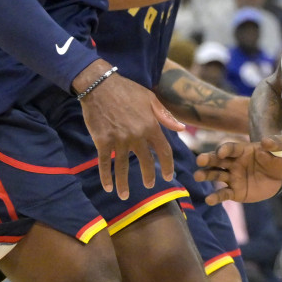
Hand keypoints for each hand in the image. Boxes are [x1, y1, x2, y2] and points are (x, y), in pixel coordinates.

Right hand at [74, 61, 185, 199]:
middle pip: (146, 161)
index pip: (164, 150)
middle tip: (149, 185)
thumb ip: (165, 115)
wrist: (100, 85)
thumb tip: (180, 128)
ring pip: (123, 167)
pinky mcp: (102, 141)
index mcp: (151, 125)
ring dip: (124, 184)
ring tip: (124, 196)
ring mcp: (119, 139)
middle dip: (148, 176)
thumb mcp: (150, 98)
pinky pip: (105, 163)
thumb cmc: (127, 90)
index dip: (168, 165)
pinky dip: (106, 176)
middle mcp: (137, 135)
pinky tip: (108, 187)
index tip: (169, 176)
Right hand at [194, 135, 281, 204]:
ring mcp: (233, 177)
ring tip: (197, 176)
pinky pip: (224, 194)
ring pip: (216, 175)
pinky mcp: (235, 192)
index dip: (225, 149)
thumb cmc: (278, 159)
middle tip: (199, 160)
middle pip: (218, 160)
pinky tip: (209, 200)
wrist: (279, 178)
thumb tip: (266, 141)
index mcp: (243, 150)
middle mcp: (234, 163)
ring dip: (206, 175)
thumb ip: (275, 144)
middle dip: (209, 159)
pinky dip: (216, 197)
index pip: (231, 148)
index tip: (221, 152)